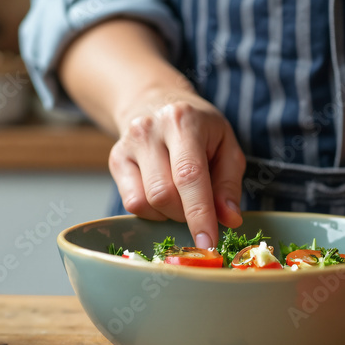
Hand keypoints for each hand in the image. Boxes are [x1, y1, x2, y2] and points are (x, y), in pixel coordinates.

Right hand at [110, 91, 244, 247]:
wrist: (155, 100)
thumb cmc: (198, 127)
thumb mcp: (225, 145)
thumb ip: (229, 184)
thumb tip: (229, 219)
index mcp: (183, 121)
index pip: (189, 175)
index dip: (200, 213)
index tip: (208, 243)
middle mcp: (149, 130)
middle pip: (164, 195)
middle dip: (186, 215)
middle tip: (200, 208)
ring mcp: (127, 145)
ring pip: (146, 203)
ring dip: (169, 214)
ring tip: (182, 197)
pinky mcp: (115, 160)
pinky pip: (132, 203)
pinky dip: (152, 211)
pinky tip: (163, 197)